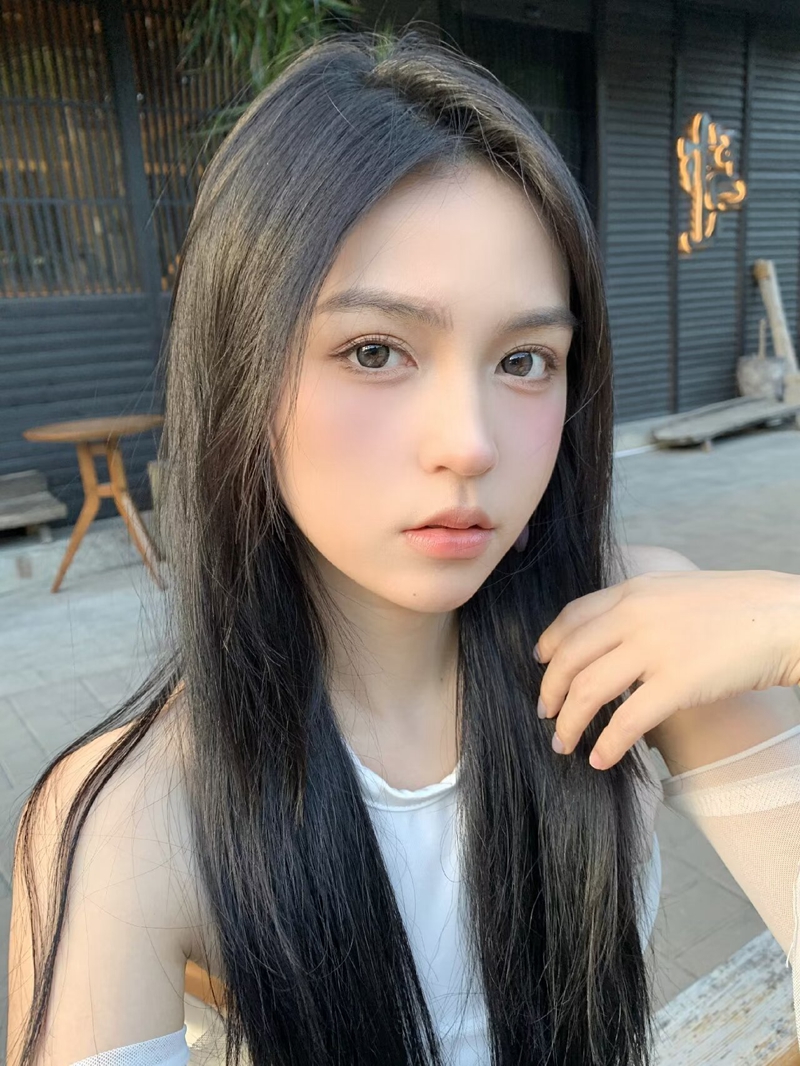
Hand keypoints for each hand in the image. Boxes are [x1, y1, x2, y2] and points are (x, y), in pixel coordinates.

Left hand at [534, 568, 799, 770]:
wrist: (783, 616)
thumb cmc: (736, 608)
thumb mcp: (675, 591)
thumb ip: (640, 609)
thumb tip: (613, 641)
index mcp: (632, 592)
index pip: (571, 617)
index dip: (548, 644)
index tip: (540, 665)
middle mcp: (634, 616)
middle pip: (569, 657)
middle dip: (550, 691)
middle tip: (546, 714)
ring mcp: (654, 649)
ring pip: (587, 690)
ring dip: (568, 723)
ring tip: (563, 744)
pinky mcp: (677, 683)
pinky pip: (626, 721)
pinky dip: (605, 743)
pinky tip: (599, 759)